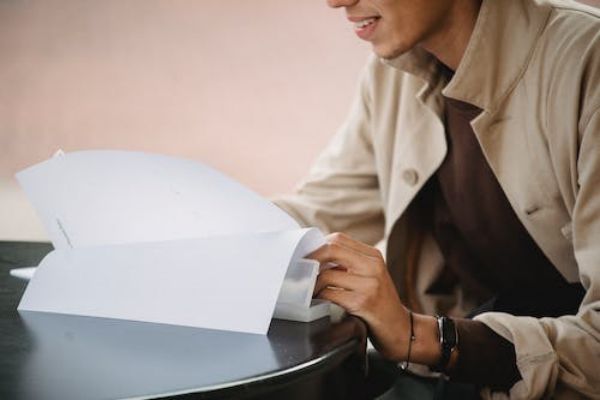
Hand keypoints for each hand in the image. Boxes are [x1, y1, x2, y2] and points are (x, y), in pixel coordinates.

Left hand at [309, 232, 410, 360]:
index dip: (317, 247)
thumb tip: (314, 258)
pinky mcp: (364, 302)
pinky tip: (319, 303)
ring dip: (313, 285)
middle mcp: (373, 266)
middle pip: (332, 249)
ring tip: (310, 292)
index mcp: (373, 256)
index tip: (305, 258)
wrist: (401, 330)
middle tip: (301, 272)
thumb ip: (348, 265)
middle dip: (311, 260)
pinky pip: (331, 295)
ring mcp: (370, 283)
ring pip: (327, 275)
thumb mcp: (369, 277)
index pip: (338, 239)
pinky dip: (320, 298)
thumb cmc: (379, 304)